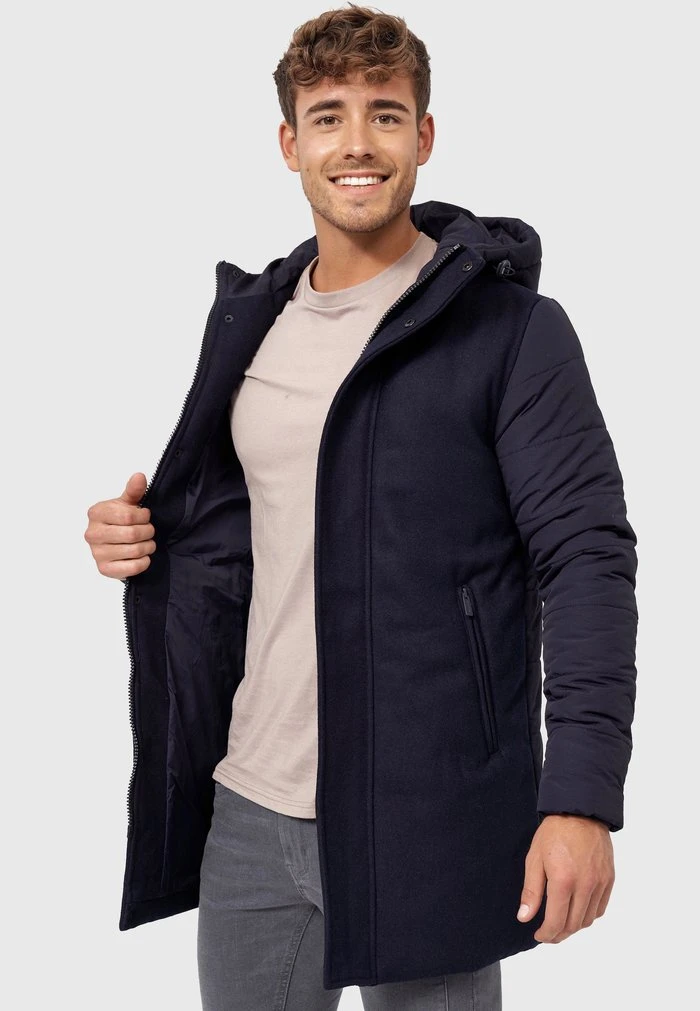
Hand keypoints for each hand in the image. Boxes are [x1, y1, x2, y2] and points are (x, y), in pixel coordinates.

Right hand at [84, 472, 155, 578]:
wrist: (113, 544)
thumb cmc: (119, 521)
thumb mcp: (126, 503)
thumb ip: (134, 491)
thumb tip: (140, 476)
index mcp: (96, 513)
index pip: (128, 516)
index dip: (143, 516)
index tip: (145, 516)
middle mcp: (92, 534)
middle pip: (132, 534)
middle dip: (148, 532)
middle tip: (149, 531)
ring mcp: (97, 553)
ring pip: (134, 551)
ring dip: (148, 546)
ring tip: (147, 542)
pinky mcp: (104, 569)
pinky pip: (132, 568)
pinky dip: (144, 561)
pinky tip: (143, 556)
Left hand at [516, 813, 614, 942]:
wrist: (580, 812)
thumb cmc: (554, 833)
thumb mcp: (534, 858)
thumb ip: (531, 891)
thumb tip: (525, 917)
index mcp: (563, 880)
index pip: (557, 921)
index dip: (547, 934)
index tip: (539, 936)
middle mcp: (585, 885)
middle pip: (574, 925)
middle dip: (559, 934)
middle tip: (548, 934)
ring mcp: (600, 883)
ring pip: (588, 919)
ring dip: (574, 927)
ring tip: (561, 923)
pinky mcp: (609, 879)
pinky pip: (600, 908)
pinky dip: (588, 916)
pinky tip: (577, 911)